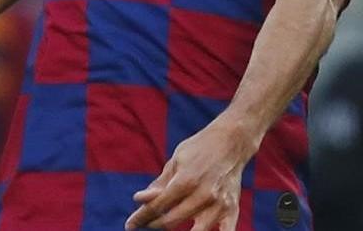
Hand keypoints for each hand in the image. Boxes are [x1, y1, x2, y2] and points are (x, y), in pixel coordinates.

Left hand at [125, 117, 256, 230]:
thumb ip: (159, 184)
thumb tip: (139, 200)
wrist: (231, 141)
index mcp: (185, 181)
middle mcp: (203, 195)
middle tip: (146, 222)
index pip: (157, 206)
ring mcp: (219, 204)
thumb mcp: (176, 160)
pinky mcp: (232, 208)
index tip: (130, 225)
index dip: (141, 217)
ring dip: (178, 230)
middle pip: (171, 221)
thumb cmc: (199, 148)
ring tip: (167, 222)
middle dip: (154, 223)